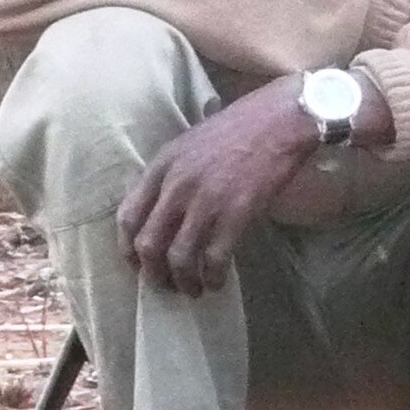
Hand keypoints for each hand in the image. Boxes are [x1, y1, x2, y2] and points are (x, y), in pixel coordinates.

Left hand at [118, 80, 322, 293]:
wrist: (281, 119)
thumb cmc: (240, 127)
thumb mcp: (190, 143)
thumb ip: (170, 174)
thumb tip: (160, 208)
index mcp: (162, 166)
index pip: (128, 217)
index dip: (128, 249)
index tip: (138, 263)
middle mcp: (176, 186)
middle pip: (148, 244)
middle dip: (153, 273)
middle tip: (165, 284)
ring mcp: (206, 201)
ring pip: (179, 257)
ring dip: (183, 281)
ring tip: (192, 290)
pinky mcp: (236, 213)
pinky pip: (214, 257)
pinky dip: (213, 276)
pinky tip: (217, 282)